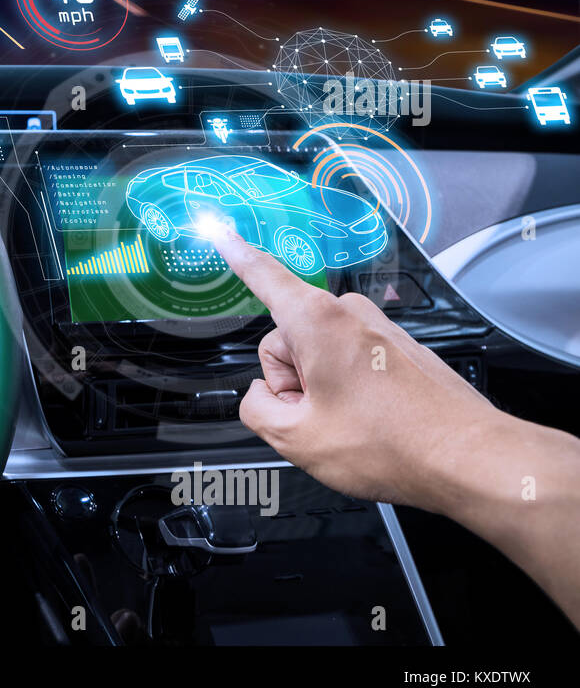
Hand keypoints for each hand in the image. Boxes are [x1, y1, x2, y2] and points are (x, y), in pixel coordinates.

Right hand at [211, 228, 501, 508]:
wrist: (467, 457)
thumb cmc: (390, 445)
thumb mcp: (296, 439)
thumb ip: (257, 409)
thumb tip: (262, 398)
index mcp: (316, 322)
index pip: (264, 278)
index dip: (237, 256)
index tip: (220, 230)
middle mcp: (348, 314)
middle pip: (286, 342)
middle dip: (292, 383)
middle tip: (322, 420)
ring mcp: (376, 329)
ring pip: (317, 356)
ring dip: (321, 390)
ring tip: (355, 425)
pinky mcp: (397, 347)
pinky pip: (348, 363)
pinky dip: (349, 392)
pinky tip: (374, 421)